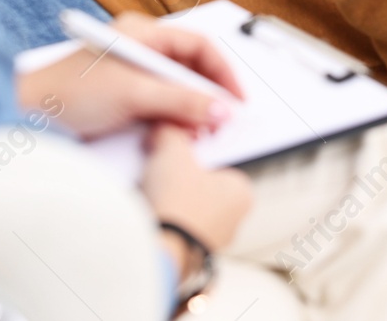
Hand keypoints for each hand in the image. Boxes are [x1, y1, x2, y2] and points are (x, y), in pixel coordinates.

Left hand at [15, 13, 243, 138]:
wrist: (27, 116)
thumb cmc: (69, 93)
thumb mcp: (133, 94)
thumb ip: (181, 101)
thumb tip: (221, 110)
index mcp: (143, 33)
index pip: (199, 45)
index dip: (223, 72)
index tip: (237, 99)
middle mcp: (141, 48)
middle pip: (192, 67)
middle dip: (211, 94)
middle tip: (225, 119)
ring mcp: (133, 73)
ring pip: (179, 88)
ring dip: (194, 109)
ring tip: (202, 131)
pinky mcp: (126, 97)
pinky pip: (164, 104)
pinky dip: (176, 118)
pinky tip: (180, 134)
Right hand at [142, 124, 252, 256]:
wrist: (157, 251)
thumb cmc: (177, 201)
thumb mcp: (173, 151)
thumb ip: (171, 133)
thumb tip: (163, 127)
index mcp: (242, 193)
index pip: (220, 161)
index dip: (194, 151)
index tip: (176, 147)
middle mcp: (232, 221)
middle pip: (200, 184)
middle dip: (176, 175)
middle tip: (158, 165)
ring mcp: (210, 243)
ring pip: (184, 208)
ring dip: (165, 198)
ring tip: (147, 188)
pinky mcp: (187, 259)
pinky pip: (172, 228)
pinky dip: (159, 219)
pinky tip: (144, 212)